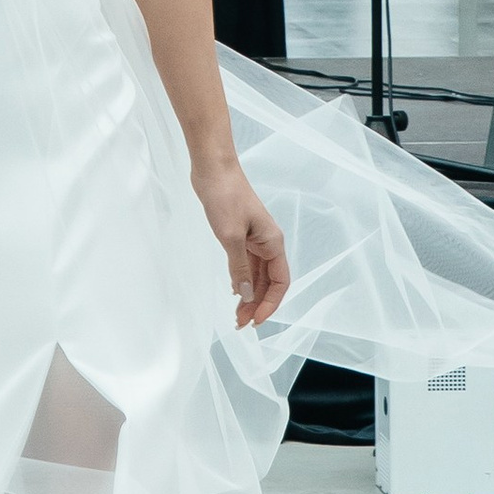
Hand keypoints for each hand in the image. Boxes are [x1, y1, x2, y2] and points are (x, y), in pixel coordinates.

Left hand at [194, 152, 289, 330]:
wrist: (212, 169)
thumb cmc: (225, 197)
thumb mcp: (230, 236)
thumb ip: (239, 268)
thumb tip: (245, 296)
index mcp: (273, 242)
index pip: (280, 282)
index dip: (270, 304)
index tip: (254, 321)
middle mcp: (268, 243)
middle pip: (268, 282)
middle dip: (256, 304)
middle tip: (239, 324)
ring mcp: (254, 239)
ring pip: (256, 275)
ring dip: (248, 295)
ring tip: (235, 315)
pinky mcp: (241, 234)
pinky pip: (246, 264)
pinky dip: (241, 279)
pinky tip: (233, 291)